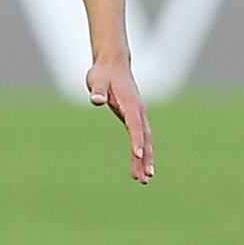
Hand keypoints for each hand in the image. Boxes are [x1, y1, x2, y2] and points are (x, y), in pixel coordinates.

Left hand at [87, 60, 153, 183]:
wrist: (113, 64)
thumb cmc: (103, 73)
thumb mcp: (97, 80)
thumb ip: (98, 91)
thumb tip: (96, 100)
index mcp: (131, 104)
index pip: (135, 125)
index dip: (136, 140)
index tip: (137, 156)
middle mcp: (139, 111)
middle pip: (145, 138)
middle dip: (146, 158)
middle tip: (145, 177)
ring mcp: (139, 116)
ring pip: (146, 141)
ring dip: (146, 160)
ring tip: (144, 180)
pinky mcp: (135, 118)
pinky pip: (141, 139)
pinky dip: (142, 153)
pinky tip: (139, 166)